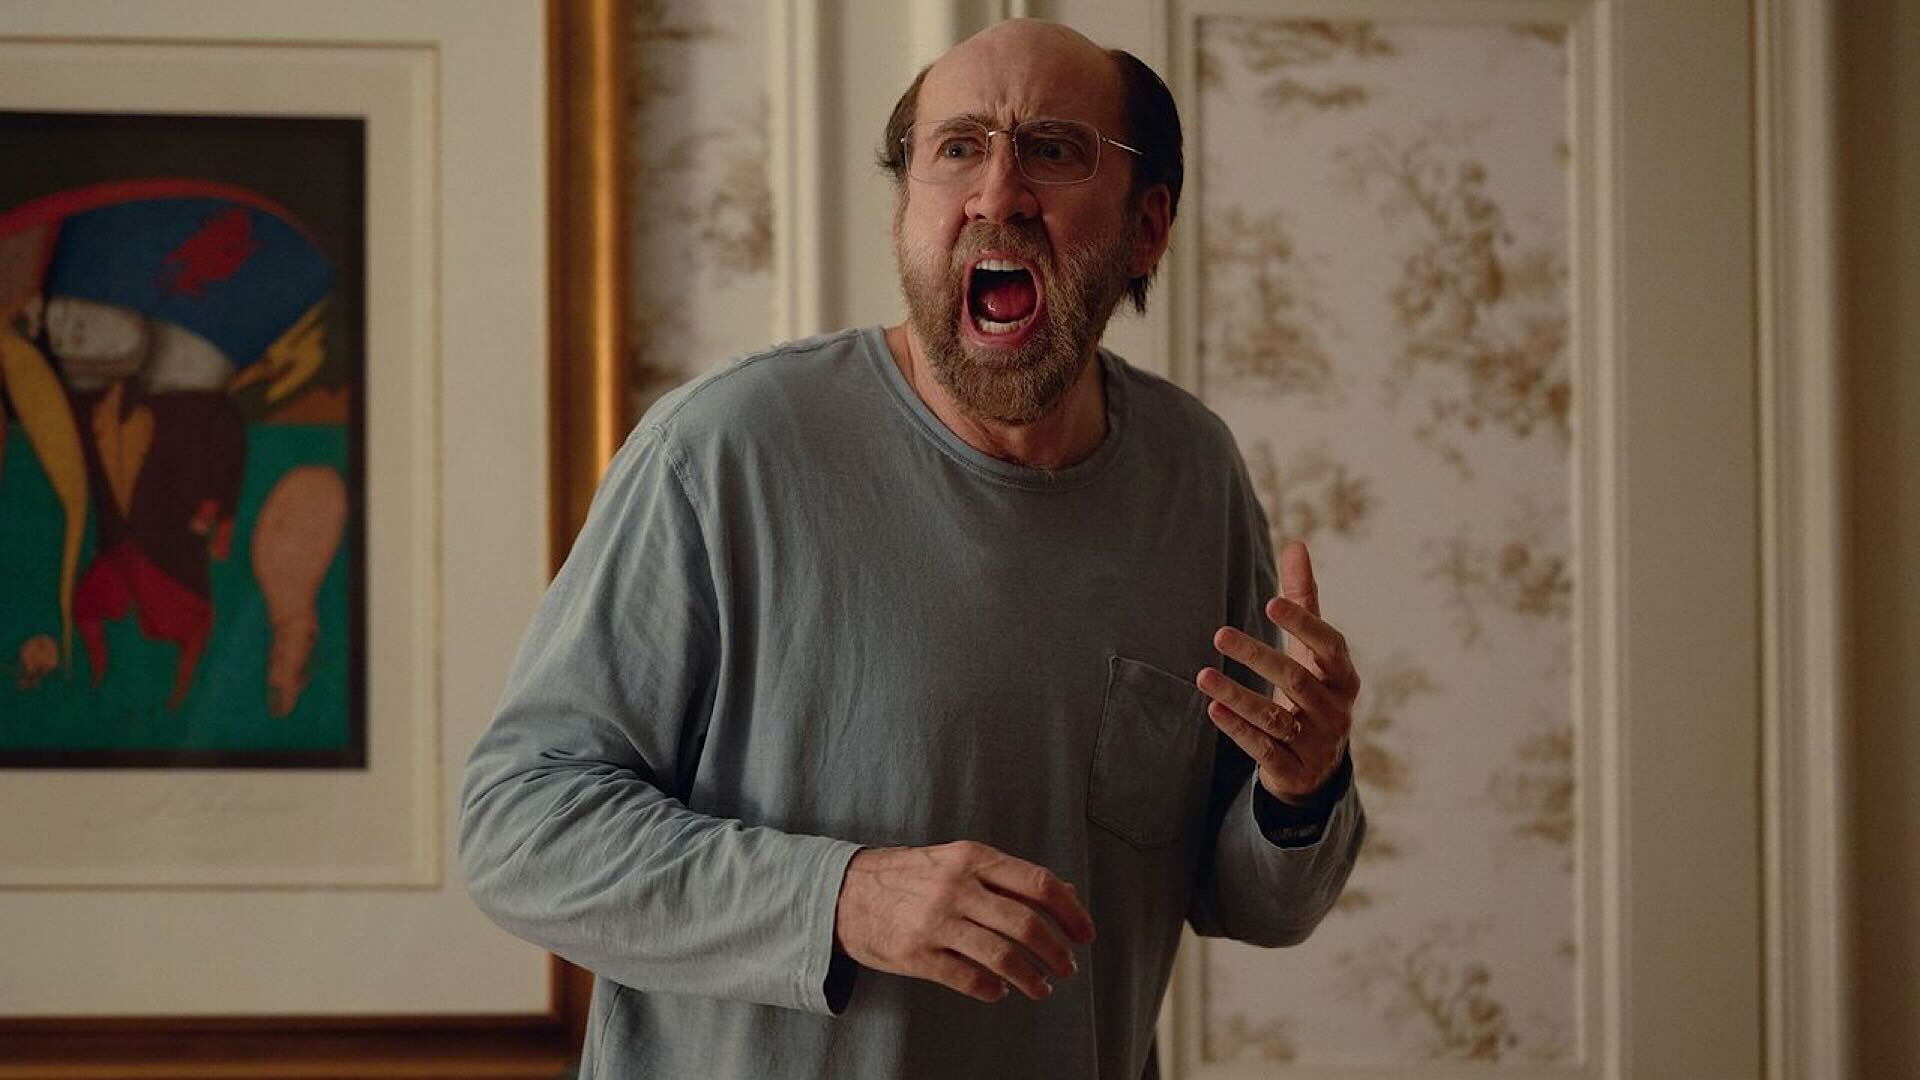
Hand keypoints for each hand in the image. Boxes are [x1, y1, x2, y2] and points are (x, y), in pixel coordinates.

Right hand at [833, 840, 1094, 1003]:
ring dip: (1032, 977)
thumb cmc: (911, 875)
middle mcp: (958, 888)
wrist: (844, 891)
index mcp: (973, 858)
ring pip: (1002, 956)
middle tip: (1067, 968)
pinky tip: (1000, 991)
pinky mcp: (917, 955)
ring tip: (1042, 988)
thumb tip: (1064, 890)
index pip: (1038, 884)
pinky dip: (992, 990)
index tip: (1086, 935)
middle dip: (1056, 952)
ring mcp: (936, 922)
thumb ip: (1007, 875)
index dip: (1070, 912)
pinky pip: (967, 979)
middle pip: (1026, 924)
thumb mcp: (959, 859)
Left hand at [1195, 540, 1359, 803]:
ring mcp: (1317, 742)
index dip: (1303, 624)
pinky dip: (1238, 729)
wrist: (1318, 763)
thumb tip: (1297, 544)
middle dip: (1258, 656)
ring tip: (1201, 676)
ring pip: (1277, 719)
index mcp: (1343, 675)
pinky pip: (1264, 748)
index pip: (1329, 646)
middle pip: (1297, 681)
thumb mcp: (1311, 650)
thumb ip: (1304, 600)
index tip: (1270, 601)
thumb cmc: (1312, 689)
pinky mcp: (1293, 769)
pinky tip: (1212, 709)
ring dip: (1238, 696)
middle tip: (1219, 634)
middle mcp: (1335, 709)